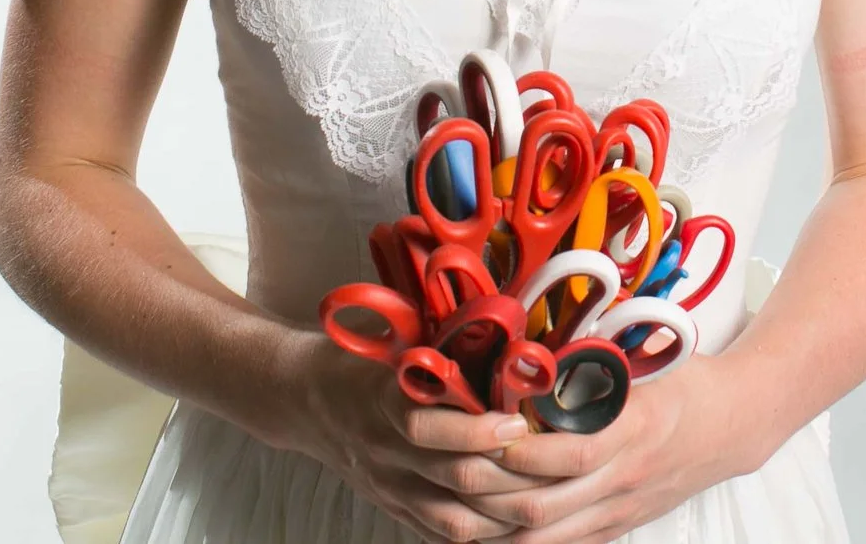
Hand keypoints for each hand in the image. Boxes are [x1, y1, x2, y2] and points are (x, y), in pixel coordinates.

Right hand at [295, 339, 556, 543]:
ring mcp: (390, 488)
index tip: (519, 418)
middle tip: (560, 461)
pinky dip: (487, 533)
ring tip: (553, 496)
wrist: (305, 398)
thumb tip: (515, 341)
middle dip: (515, 475)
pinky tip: (521, 523)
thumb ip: (447, 347)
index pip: (427, 428)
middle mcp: (385, 452)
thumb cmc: (363, 358)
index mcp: (382, 401)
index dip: (479, 429)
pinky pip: (445, 534)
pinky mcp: (396, 510)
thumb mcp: (397, 341)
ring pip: (457, 519)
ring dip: (509, 512)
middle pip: (455, 478)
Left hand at [470, 358, 757, 543]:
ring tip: (458, 506)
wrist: (737, 422)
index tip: (485, 435)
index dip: (522, 452)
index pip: (570, 454)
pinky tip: (491, 531)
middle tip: (453, 472)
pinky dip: (524, 543)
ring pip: (550, 537)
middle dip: (493, 495)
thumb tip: (533, 353)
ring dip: (498, 528)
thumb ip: (594, 365)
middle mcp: (627, 477)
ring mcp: (624, 507)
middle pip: (548, 505)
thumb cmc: (688, 384)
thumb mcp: (646, 364)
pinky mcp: (622, 525)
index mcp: (636, 428)